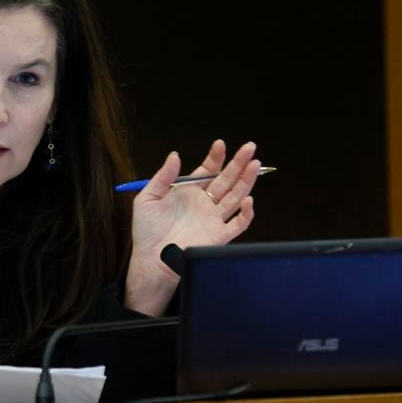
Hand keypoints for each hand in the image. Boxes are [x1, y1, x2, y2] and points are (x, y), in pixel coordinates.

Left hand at [125, 140, 259, 315]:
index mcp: (189, 192)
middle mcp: (204, 203)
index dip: (215, 158)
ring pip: (236, 196)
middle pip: (226, 180)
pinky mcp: (219, 236)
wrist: (151, 258)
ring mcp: (213, 219)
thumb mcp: (148, 197)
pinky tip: (248, 200)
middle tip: (249, 147)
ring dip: (246, 181)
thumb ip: (163, 177)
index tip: (220, 144)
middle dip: (238, 163)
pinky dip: (246, 213)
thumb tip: (175, 155)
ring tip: (254, 165)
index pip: (207, 170)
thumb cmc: (147, 230)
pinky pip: (239, 224)